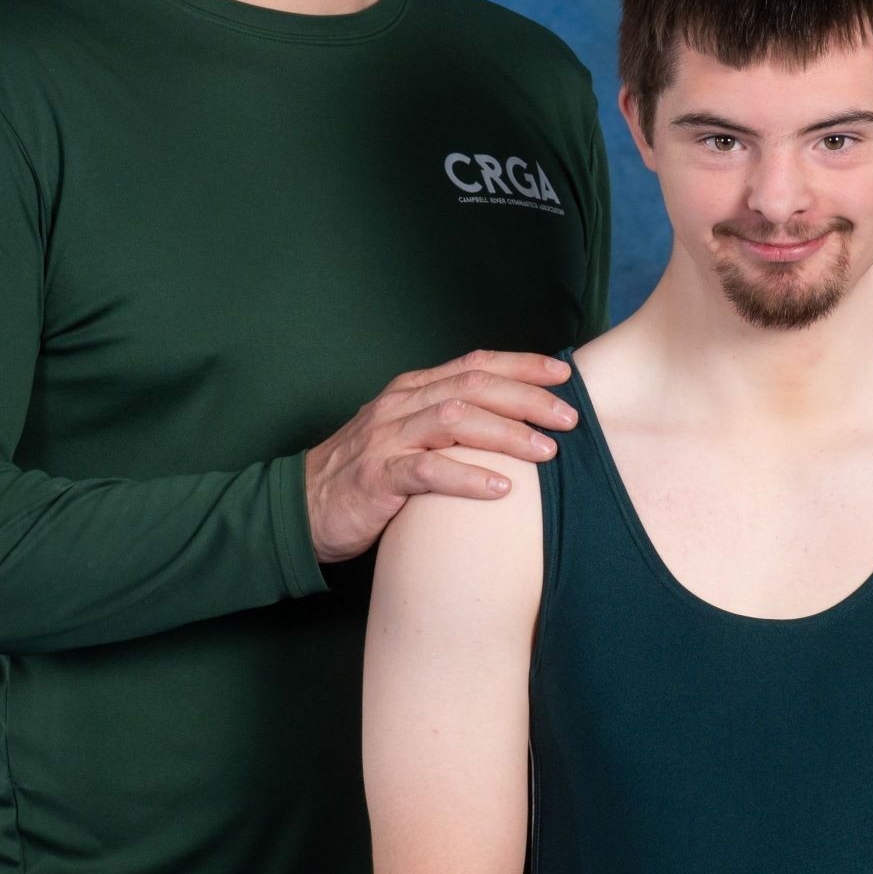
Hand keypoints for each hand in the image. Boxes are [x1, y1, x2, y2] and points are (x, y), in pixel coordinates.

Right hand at [306, 351, 578, 562]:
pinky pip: (428, 471)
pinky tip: (501, 488)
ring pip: (455, 421)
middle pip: (473, 387)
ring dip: (507, 434)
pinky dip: (468, 477)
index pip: (475, 364)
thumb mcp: (409, 436)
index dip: (522, 365)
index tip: (564, 373)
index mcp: (412, 390)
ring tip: (546, 452)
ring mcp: (386, 439)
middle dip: (527, 398)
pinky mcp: (377, 477)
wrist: (302, 509)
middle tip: (569, 418)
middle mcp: (401, 405)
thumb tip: (517, 421)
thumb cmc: (368, 474)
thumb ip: (451, 423)